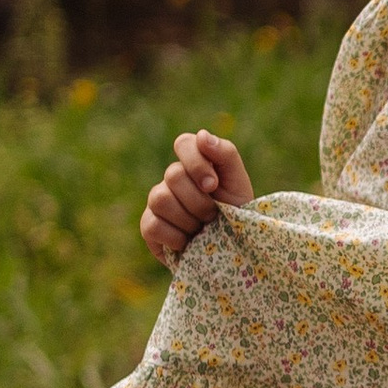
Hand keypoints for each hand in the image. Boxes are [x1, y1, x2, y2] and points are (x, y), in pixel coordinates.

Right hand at [142, 129, 255, 262]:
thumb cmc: (236, 213)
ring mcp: (157, 201)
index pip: (183, 143)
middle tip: (213, 215)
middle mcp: (172, 178)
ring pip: (161, 198)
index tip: (213, 186)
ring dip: (189, 219)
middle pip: (173, 175)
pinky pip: (154, 224)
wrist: (231, 251)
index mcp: (194, 162)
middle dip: (200, 200)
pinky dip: (176, 237)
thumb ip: (225, 154)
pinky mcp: (149, 226)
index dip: (196, 163)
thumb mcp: (238, 183)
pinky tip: (188, 243)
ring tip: (202, 229)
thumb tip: (202, 136)